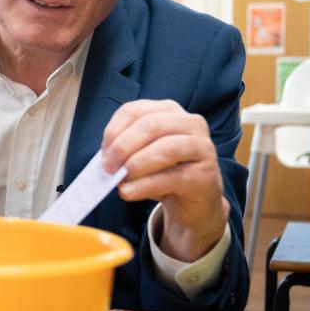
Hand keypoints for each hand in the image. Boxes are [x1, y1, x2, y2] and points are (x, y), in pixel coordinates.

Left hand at [101, 99, 228, 261]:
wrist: (193, 201)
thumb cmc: (163, 171)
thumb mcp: (140, 154)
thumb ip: (124, 150)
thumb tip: (106, 159)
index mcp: (168, 110)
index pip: (134, 110)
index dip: (114, 130)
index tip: (103, 152)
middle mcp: (190, 122)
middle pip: (150, 125)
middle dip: (123, 146)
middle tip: (108, 167)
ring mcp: (202, 147)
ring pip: (166, 148)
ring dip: (136, 164)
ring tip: (120, 180)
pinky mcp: (206, 175)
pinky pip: (172, 177)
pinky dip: (145, 185)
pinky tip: (128, 193)